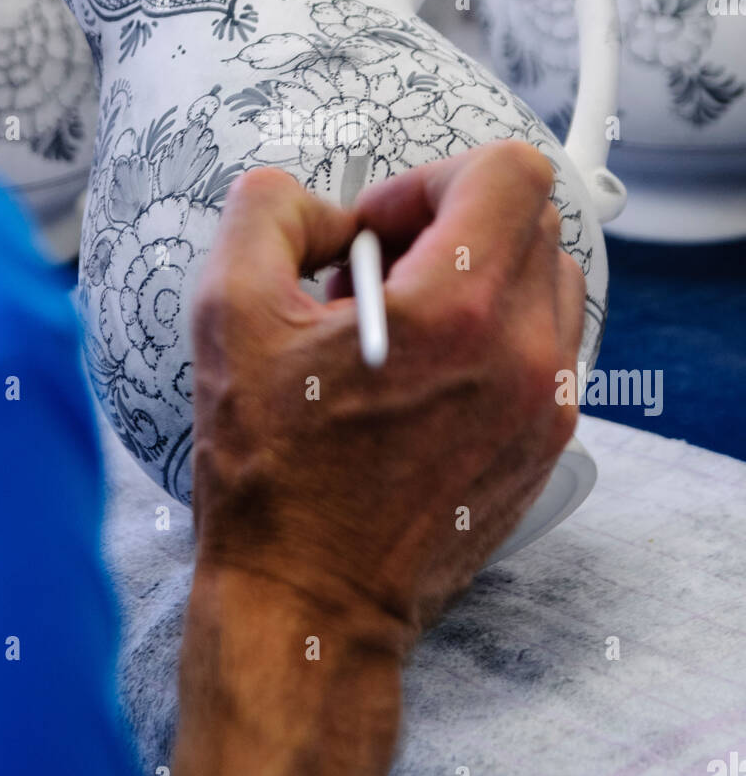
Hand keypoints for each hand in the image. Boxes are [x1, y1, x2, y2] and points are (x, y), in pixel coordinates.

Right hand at [175, 142, 584, 775]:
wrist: (311, 602)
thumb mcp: (228, 314)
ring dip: (476, 278)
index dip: (434, 177)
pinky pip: (545, 344)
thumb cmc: (270, 474)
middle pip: (528, 221)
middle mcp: (525, 353)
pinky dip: (493, 334)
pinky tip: (421, 378)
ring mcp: (548, 403)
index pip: (509, 173)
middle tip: (377, 276)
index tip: (381, 228)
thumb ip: (267, 212)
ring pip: (544, 281)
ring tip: (400, 330)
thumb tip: (319, 205)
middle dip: (447, 226)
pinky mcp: (547, 442)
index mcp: (456, 311)